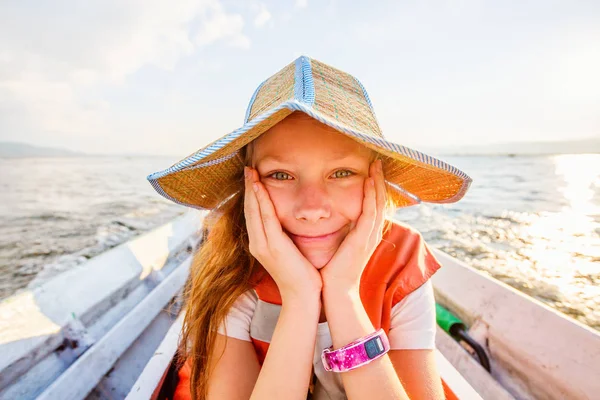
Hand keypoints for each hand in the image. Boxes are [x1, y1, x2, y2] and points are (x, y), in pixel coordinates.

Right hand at [244, 167, 322, 300]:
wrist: (303, 297)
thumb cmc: (301, 276)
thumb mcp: (289, 252)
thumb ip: (285, 238)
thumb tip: (289, 223)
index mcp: (260, 244)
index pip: (253, 214)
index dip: (251, 195)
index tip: (251, 177)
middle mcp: (256, 243)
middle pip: (249, 209)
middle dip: (248, 187)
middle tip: (247, 167)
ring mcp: (262, 245)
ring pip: (254, 210)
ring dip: (251, 189)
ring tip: (250, 171)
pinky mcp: (273, 246)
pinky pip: (265, 218)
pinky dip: (261, 201)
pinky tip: (258, 187)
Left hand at [320, 159, 386, 291]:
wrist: (336, 290)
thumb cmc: (334, 270)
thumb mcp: (341, 245)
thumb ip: (342, 231)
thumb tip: (334, 217)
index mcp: (367, 234)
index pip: (374, 205)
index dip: (374, 187)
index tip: (371, 170)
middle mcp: (372, 233)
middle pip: (380, 200)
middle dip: (379, 180)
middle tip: (377, 161)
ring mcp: (369, 235)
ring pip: (378, 202)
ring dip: (377, 182)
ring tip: (376, 164)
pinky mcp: (363, 239)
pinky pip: (370, 212)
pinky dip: (371, 195)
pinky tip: (369, 180)